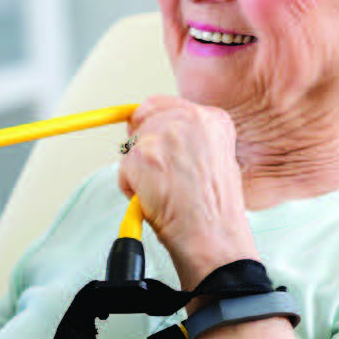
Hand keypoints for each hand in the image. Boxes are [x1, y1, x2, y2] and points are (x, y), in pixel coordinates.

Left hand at [117, 96, 258, 289]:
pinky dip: (130, 187)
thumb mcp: (213, 160)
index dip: (151, 124)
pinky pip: (123, 168)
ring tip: (163, 191)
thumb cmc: (215, 209)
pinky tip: (154, 199)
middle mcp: (190, 118)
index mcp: (213, 119)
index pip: (163, 104)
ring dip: (138, 170)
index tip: (150, 141)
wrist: (212, 234)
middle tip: (158, 176)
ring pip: (131, 145)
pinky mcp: (143, 153)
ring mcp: (164, 133)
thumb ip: (186, 140)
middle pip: (142, 119)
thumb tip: (152, 133)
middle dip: (142, 146)